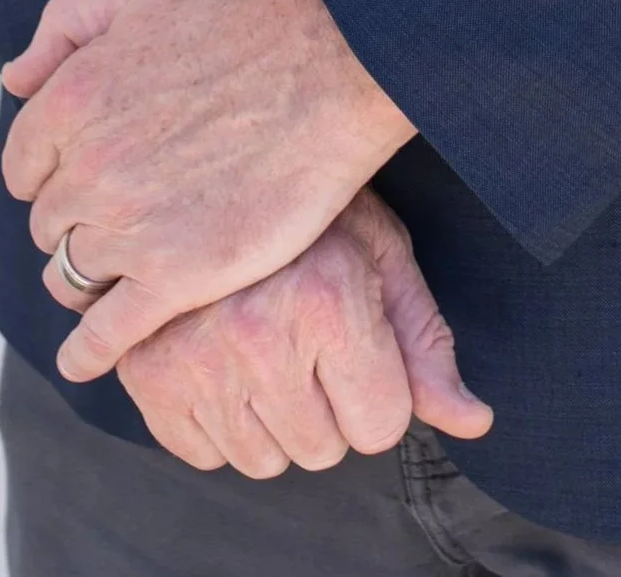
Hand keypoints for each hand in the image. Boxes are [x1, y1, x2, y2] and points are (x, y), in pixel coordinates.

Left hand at [0, 0, 414, 381]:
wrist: (333, 63)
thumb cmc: (244, 22)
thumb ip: (64, 26)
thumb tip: (15, 79)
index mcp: (72, 100)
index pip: (24, 166)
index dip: (54, 171)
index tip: (88, 175)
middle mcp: (89, 170)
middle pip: (50, 222)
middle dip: (77, 218)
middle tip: (125, 211)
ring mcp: (131, 228)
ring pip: (73, 274)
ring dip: (88, 275)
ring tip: (123, 270)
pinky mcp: (178, 277)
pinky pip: (106, 335)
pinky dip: (88, 353)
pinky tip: (86, 358)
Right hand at [115, 187, 492, 476]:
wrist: (209, 159)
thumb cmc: (315, 209)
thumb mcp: (382, 256)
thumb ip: (427, 345)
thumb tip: (476, 423)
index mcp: (327, 299)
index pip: (381, 426)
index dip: (379, 389)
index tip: (358, 339)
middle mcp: (256, 334)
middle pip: (322, 450)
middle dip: (327, 404)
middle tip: (306, 333)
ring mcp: (191, 357)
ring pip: (262, 461)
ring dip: (272, 418)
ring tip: (264, 340)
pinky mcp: (144, 374)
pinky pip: (202, 454)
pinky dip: (216, 420)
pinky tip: (221, 355)